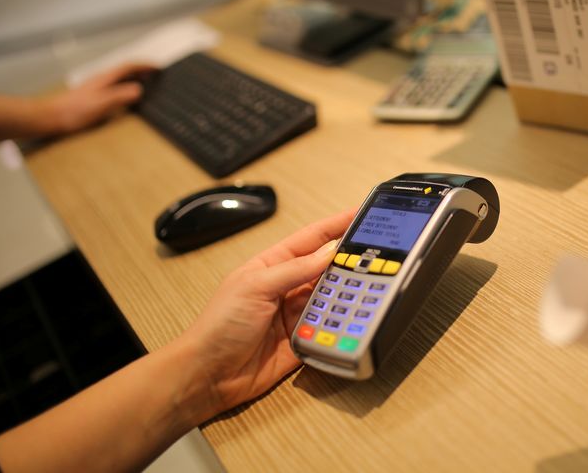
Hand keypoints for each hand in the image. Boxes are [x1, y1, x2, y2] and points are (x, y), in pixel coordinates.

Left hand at [41, 63, 155, 133]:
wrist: (52, 116)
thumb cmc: (75, 111)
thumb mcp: (101, 103)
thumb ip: (120, 95)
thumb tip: (139, 89)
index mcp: (105, 78)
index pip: (128, 66)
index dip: (144, 66)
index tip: (158, 67)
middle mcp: (102, 79)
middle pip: (125, 70)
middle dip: (141, 70)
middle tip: (156, 75)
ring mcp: (97, 87)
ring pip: (120, 78)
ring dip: (134, 78)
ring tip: (146, 84)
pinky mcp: (93, 96)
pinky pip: (115, 87)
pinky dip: (126, 87)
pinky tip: (126, 96)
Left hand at [177, 208, 355, 417]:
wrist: (208, 375)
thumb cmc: (220, 325)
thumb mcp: (255, 286)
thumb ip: (294, 269)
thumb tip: (330, 252)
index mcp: (273, 265)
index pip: (311, 239)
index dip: (336, 225)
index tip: (361, 213)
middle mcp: (287, 286)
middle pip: (326, 267)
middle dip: (349, 259)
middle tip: (379, 253)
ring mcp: (296, 313)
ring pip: (332, 296)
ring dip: (348, 291)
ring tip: (373, 283)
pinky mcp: (303, 340)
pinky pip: (329, 327)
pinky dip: (342, 322)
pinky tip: (355, 316)